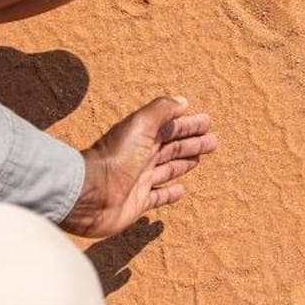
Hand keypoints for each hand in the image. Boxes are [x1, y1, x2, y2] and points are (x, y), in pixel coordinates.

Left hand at [59, 96, 216, 239]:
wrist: (92, 194)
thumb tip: (183, 101)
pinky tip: (181, 191)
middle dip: (192, 142)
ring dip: (184, 163)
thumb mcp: (140, 125)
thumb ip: (161, 110)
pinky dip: (170, 193)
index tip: (208, 122)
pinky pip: (158, 196)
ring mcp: (139, 180)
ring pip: (167, 169)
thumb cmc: (115, 157)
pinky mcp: (137, 203)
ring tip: (200, 159)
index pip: (171, 127)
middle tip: (213, 141)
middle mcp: (140, 157)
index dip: (189, 124)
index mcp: (142, 137)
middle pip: (172, 147)